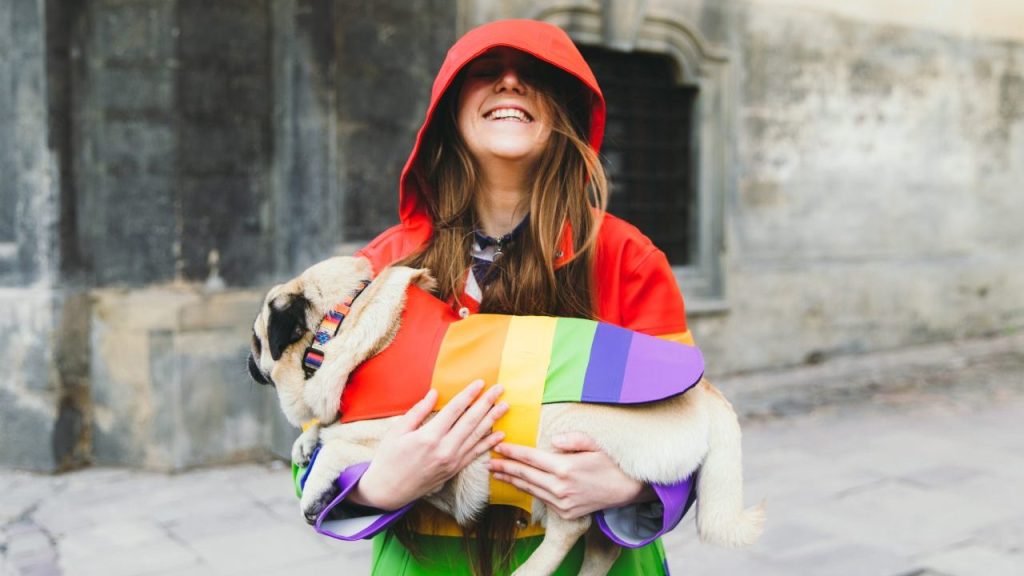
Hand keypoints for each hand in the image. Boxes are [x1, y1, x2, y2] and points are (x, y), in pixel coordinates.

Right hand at [350, 380, 507, 510]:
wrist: (388, 491)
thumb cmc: (388, 458)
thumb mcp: (397, 431)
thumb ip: (418, 411)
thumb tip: (434, 393)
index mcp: (429, 437)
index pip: (454, 410)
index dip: (468, 395)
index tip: (480, 383)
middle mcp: (444, 449)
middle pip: (471, 421)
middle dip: (487, 403)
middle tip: (500, 389)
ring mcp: (451, 462)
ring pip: (477, 436)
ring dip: (492, 420)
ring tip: (505, 406)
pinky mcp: (454, 470)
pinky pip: (475, 454)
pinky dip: (488, 443)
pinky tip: (500, 434)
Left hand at [488, 432, 651, 519]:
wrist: (626, 491)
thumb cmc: (610, 464)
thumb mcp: (595, 445)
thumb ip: (574, 439)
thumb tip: (554, 439)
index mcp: (565, 468)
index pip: (531, 457)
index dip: (513, 451)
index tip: (499, 445)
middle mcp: (560, 487)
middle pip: (525, 474)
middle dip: (504, 467)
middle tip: (487, 461)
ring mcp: (561, 502)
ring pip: (529, 488)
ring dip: (511, 480)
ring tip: (496, 473)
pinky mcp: (564, 512)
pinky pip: (540, 499)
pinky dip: (526, 490)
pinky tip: (517, 483)